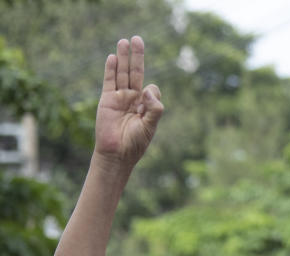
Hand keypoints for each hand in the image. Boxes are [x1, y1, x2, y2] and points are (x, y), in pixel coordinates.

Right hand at [94, 36, 163, 165]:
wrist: (116, 154)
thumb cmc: (135, 143)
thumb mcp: (151, 126)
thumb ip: (155, 108)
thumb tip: (149, 87)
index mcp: (146, 106)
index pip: (151, 89)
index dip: (151, 91)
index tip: (147, 100)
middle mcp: (133, 99)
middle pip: (135, 73)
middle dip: (137, 56)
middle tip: (137, 39)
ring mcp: (119, 98)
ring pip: (122, 73)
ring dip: (123, 57)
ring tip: (124, 41)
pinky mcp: (107, 100)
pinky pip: (109, 81)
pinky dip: (111, 69)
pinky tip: (113, 57)